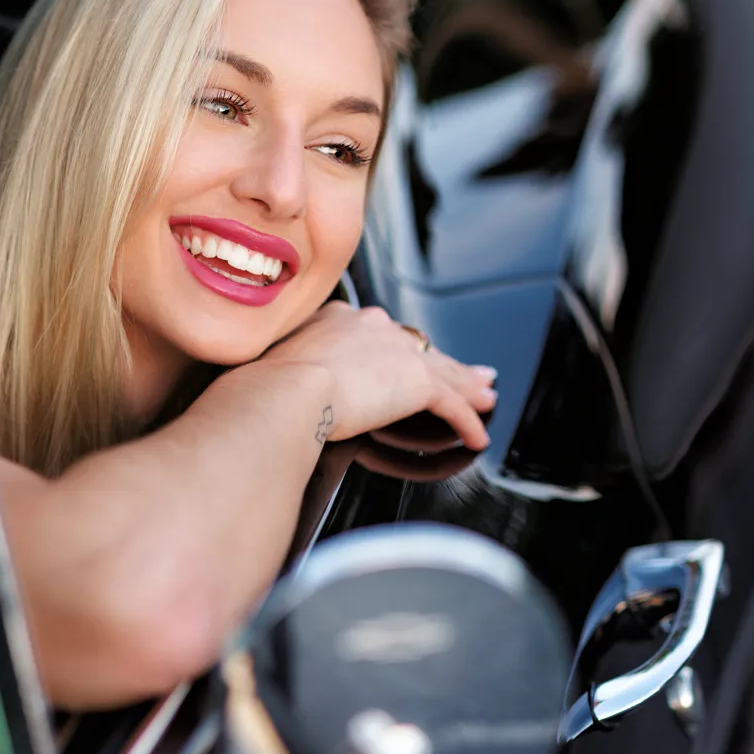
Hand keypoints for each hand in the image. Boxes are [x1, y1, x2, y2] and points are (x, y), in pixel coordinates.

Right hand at [258, 302, 496, 448]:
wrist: (285, 390)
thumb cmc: (267, 384)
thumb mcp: (279, 362)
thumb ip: (294, 364)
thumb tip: (280, 383)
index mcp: (339, 318)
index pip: (381, 335)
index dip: (400, 348)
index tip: (408, 355)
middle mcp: (373, 325)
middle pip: (419, 347)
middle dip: (447, 362)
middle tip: (472, 373)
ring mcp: (397, 351)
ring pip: (443, 370)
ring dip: (468, 387)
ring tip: (486, 398)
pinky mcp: (416, 381)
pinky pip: (450, 404)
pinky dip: (466, 421)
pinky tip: (477, 435)